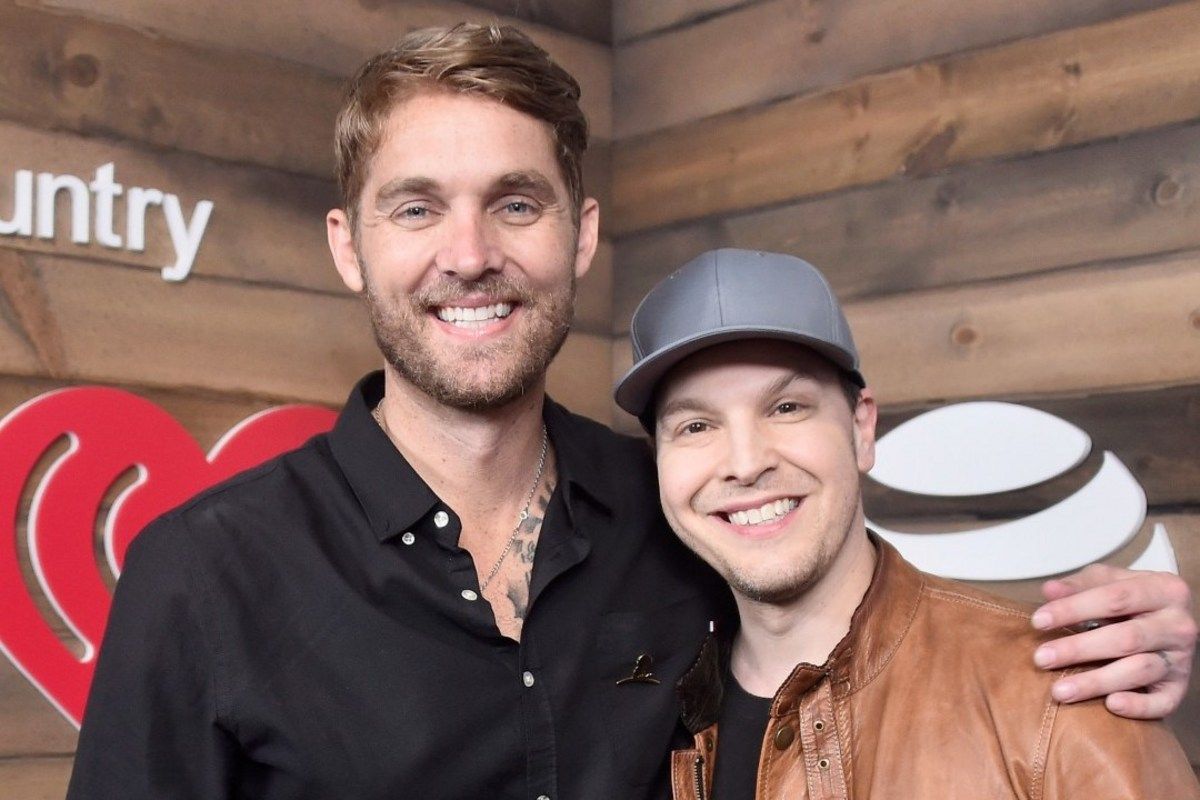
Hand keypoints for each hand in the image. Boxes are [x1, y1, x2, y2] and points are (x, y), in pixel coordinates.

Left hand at [1030, 563, 1195, 718]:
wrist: (1170, 622)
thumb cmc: (1133, 600)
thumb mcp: (1108, 582)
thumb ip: (1080, 585)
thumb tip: (1049, 591)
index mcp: (1164, 590)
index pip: (1115, 598)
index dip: (1074, 609)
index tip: (1038, 621)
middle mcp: (1178, 625)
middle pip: (1126, 638)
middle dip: (1079, 649)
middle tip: (1041, 658)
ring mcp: (1181, 658)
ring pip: (1139, 671)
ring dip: (1097, 682)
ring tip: (1060, 690)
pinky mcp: (1180, 687)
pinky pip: (1163, 702)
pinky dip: (1139, 706)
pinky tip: (1111, 705)